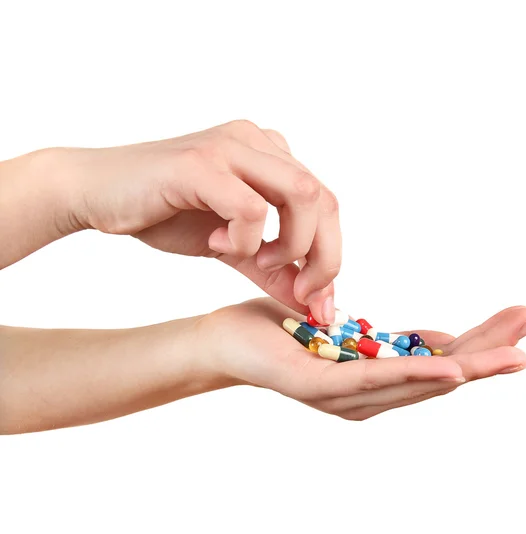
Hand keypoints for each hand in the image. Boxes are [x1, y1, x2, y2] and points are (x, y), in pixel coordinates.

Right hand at [57, 121, 339, 322]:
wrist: (100, 194)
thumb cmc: (165, 214)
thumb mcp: (232, 247)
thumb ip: (273, 270)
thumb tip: (310, 304)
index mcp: (269, 157)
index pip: (326, 203)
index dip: (331, 254)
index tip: (316, 300)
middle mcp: (256, 143)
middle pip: (323, 199)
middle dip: (322, 256)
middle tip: (300, 291)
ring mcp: (230, 147)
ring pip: (300, 194)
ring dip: (289, 244)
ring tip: (252, 260)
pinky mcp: (201, 164)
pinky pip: (251, 207)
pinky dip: (244, 239)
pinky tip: (216, 244)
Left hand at [194, 299, 525, 420]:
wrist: (224, 341)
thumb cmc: (281, 331)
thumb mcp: (347, 330)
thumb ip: (389, 340)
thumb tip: (435, 338)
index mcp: (375, 379)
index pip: (438, 361)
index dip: (481, 343)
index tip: (519, 319)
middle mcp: (367, 396)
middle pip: (439, 376)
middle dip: (489, 353)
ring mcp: (346, 397)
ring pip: (417, 380)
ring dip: (468, 366)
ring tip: (513, 353)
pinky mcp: (321, 387)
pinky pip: (374, 379)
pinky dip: (416, 374)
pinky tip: (451, 368)